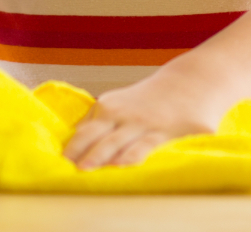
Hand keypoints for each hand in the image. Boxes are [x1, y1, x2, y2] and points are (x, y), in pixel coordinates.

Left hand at [63, 62, 222, 169]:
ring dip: (101, 155)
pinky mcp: (167, 132)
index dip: (72, 148)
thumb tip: (74, 137)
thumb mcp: (120, 103)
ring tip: (87, 168)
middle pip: (97, 137)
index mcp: (108, 108)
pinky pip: (145, 146)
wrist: (190, 82)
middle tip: (68, 169)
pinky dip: (132, 154)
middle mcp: (123, 115)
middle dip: (82, 153)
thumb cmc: (150, 98)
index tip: (59, 165)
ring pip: (117, 143)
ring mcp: (144, 123)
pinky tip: (122, 164)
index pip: (84, 131)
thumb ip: (98, 120)